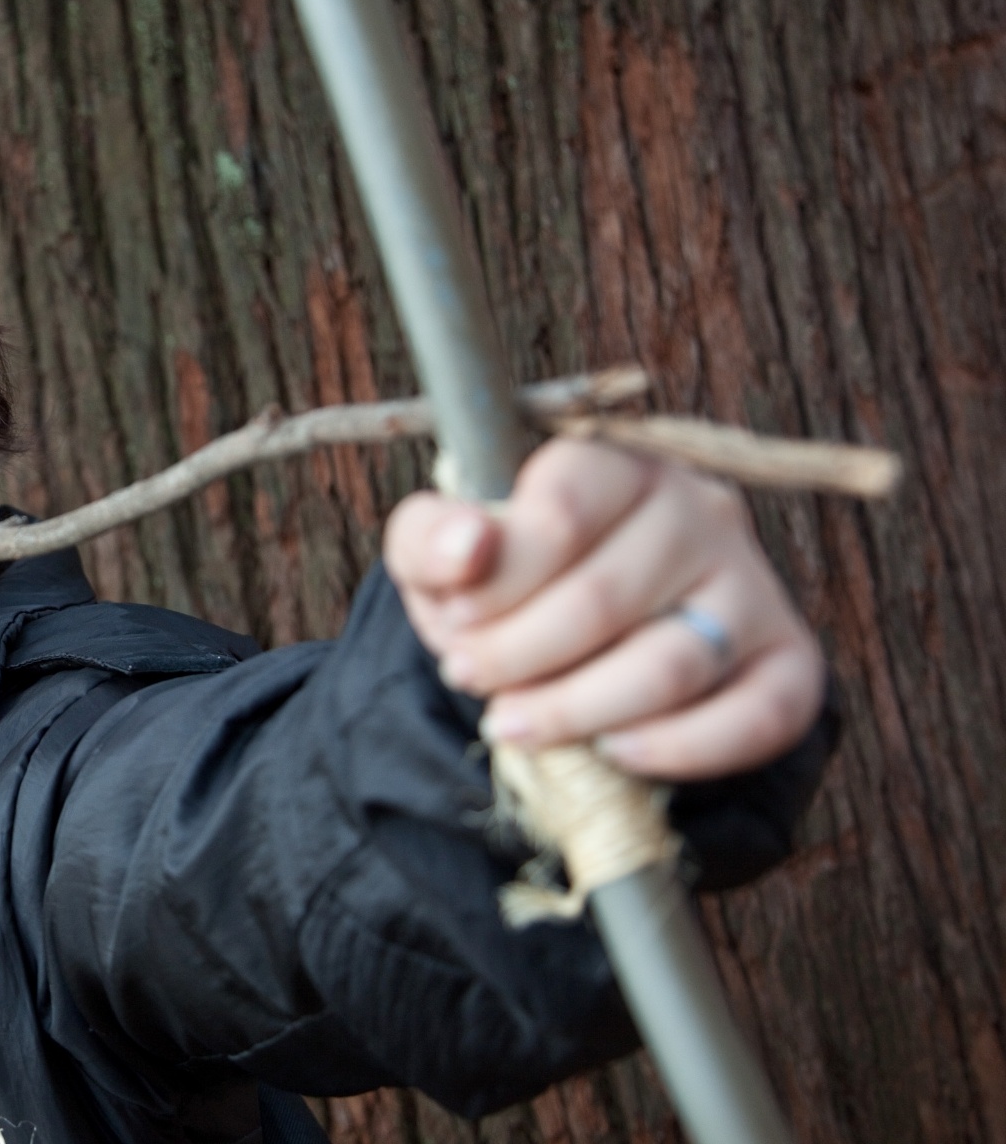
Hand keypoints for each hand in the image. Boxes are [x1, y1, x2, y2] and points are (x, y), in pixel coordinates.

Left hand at [384, 439, 823, 780]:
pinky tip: (615, 754)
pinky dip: (683, 749)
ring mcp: (753, 586)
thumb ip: (431, 539)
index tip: (455, 621)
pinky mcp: (789, 661)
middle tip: (470, 679)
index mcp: (616, 465)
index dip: (497, 582)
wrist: (575, 642)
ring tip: (512, 724)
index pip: (562, 509)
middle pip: (607, 597)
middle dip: (519, 654)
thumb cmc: (505, 583)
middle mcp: (700, 511)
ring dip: (578, 709)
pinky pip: (759, 717)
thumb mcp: (441, 551)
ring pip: (673, 663)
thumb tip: (468, 546)